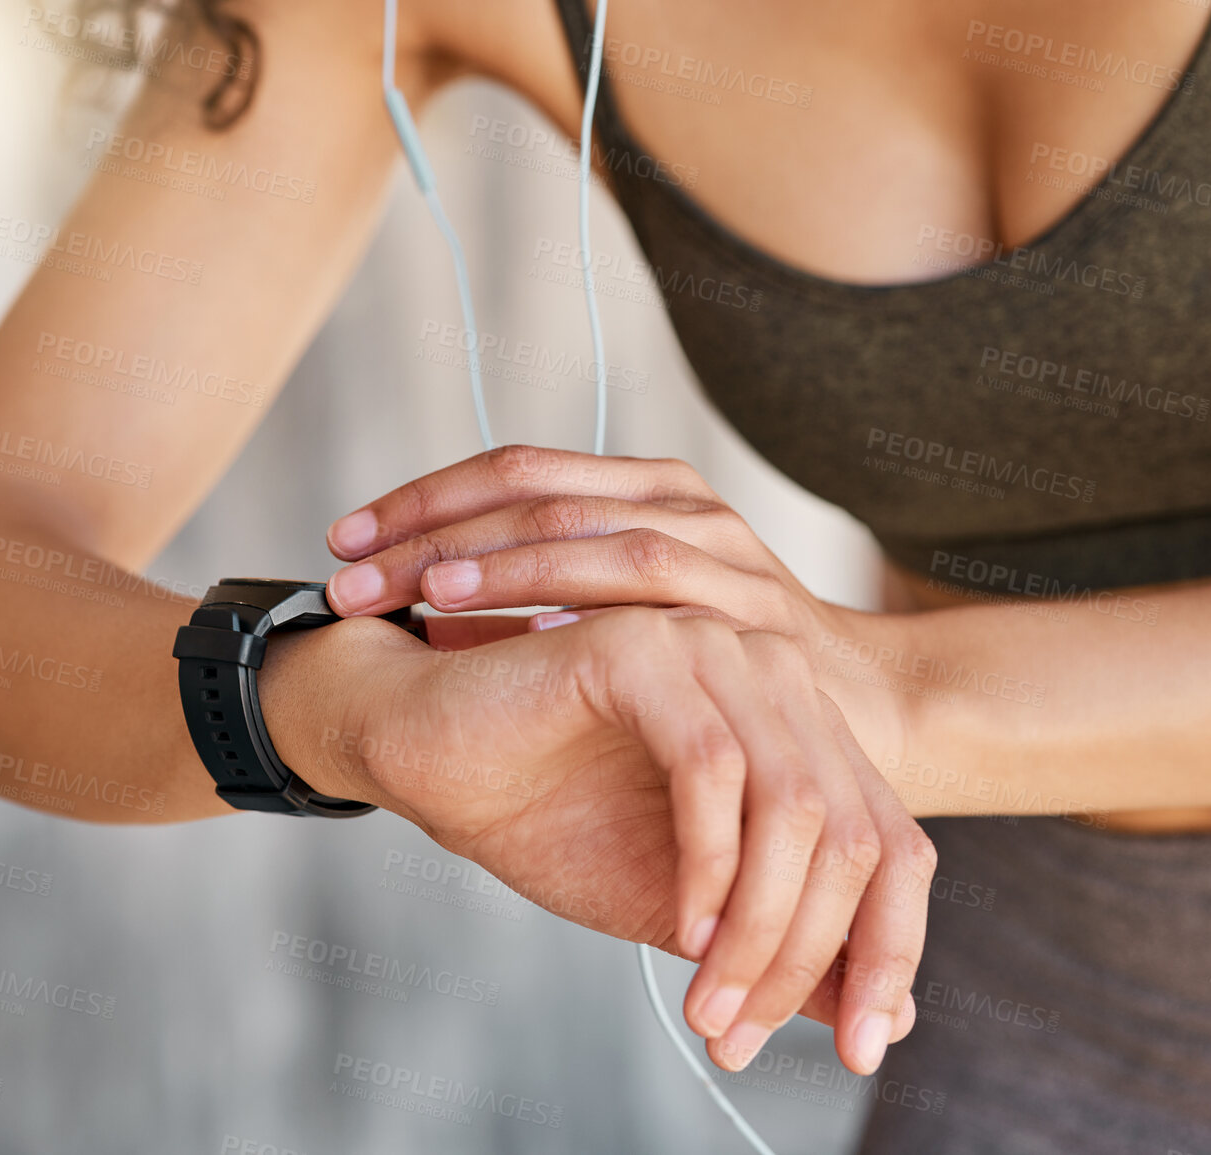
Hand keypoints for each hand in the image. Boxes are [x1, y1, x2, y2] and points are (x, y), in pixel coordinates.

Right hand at [264, 607, 936, 1075]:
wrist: (428, 754)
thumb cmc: (547, 814)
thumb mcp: (686, 909)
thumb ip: (783, 946)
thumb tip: (887, 1019)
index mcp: (801, 732)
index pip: (894, 845)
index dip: (891, 952)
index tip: (866, 1047)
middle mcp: (775, 680)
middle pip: (857, 834)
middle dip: (809, 957)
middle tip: (744, 1036)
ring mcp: (713, 651)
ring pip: (797, 806)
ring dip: (759, 928)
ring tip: (707, 1006)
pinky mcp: (645, 646)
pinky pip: (715, 767)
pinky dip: (709, 864)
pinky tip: (678, 926)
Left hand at [321, 444, 835, 642]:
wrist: (870, 707)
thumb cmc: (726, 667)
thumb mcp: (634, 614)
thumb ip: (550, 596)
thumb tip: (432, 612)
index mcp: (640, 490)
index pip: (511, 470)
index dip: (419, 500)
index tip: (340, 542)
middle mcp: (678, 503)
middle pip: (531, 495)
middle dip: (429, 535)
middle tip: (346, 581)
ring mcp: (722, 551)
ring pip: (589, 534)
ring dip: (497, 564)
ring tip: (420, 597)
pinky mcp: (754, 610)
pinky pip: (661, 595)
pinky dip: (589, 605)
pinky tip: (530, 632)